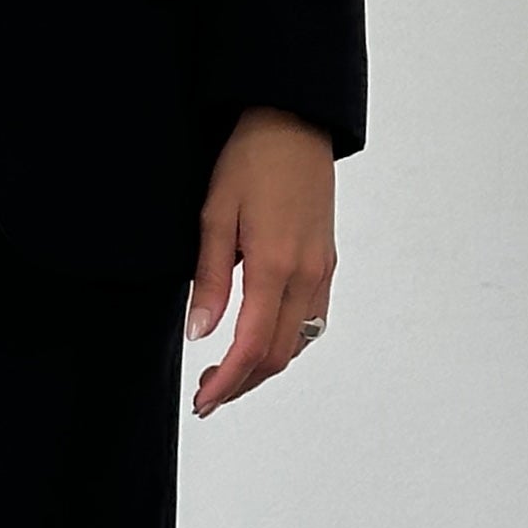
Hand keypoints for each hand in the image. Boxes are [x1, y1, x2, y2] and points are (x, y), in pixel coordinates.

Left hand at [186, 107, 335, 415]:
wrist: (293, 125)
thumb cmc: (251, 162)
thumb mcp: (214, 217)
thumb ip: (210, 280)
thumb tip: (200, 332)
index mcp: (274, 267)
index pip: (252, 348)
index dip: (227, 384)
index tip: (203, 401)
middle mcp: (306, 276)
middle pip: (278, 356)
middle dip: (242, 385)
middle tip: (207, 394)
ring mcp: (321, 271)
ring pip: (298, 343)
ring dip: (264, 367)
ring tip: (228, 373)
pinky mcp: (326, 263)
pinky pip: (311, 321)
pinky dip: (285, 342)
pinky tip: (260, 338)